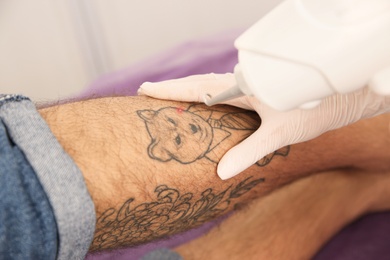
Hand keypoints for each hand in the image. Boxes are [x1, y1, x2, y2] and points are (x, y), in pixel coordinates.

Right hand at [138, 73, 389, 179]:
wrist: (340, 97)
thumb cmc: (311, 112)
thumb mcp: (278, 135)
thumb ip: (248, 152)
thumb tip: (221, 173)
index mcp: (244, 86)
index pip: (198, 87)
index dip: (170, 90)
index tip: (145, 89)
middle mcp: (243, 80)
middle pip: (199, 82)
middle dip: (173, 88)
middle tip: (146, 92)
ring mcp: (248, 83)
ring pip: (210, 84)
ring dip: (187, 90)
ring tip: (165, 97)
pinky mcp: (253, 88)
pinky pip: (222, 89)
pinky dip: (205, 95)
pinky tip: (199, 103)